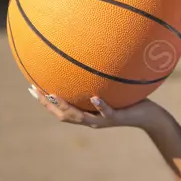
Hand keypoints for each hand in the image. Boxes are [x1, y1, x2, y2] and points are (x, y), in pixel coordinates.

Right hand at [28, 85, 165, 129]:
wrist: (150, 117)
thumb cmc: (130, 100)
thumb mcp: (112, 89)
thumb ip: (99, 80)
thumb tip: (91, 60)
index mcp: (87, 113)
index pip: (60, 110)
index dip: (44, 101)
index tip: (30, 87)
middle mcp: (92, 119)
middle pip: (63, 115)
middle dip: (47, 103)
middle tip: (35, 90)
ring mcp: (104, 120)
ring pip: (79, 117)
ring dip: (65, 106)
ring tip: (53, 94)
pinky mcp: (118, 118)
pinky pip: (107, 112)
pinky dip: (100, 106)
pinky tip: (93, 97)